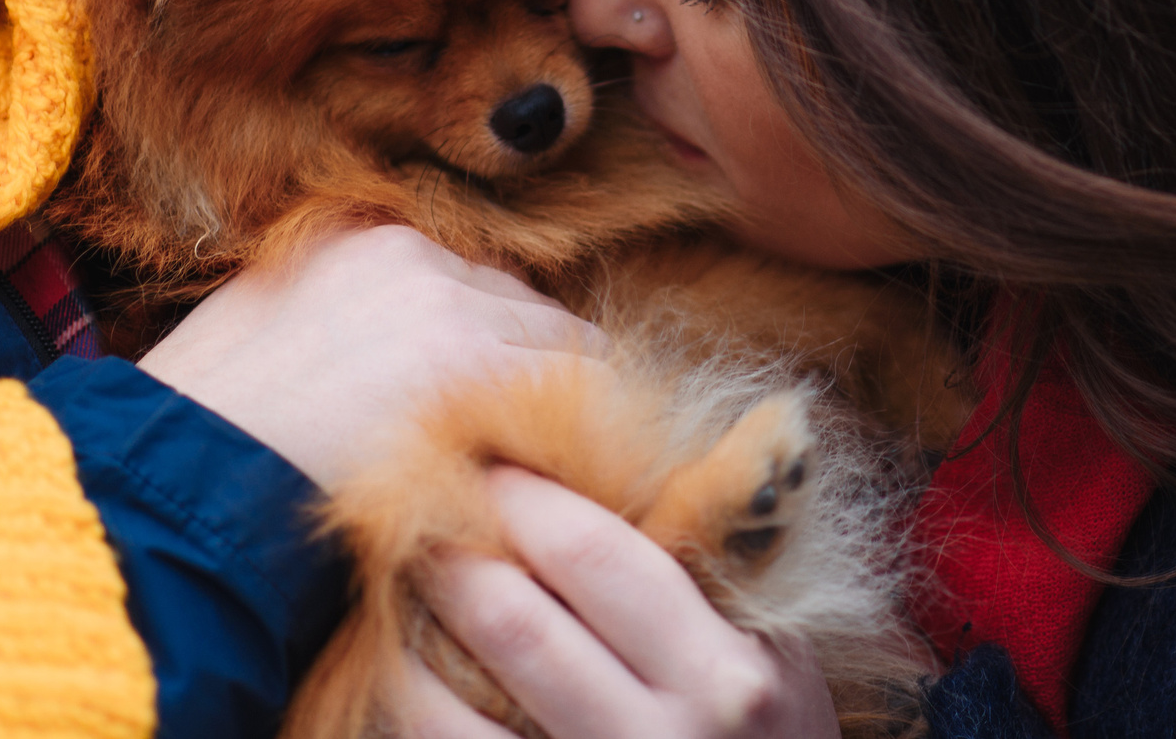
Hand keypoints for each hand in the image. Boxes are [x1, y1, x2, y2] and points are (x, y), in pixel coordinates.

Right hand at [139, 226, 603, 491]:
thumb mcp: (266, 335)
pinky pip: (581, 389)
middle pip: (526, 307)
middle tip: (518, 448)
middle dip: (527, 373)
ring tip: (542, 471)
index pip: (473, 283)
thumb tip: (403, 358)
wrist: (171, 485)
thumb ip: (346, 321)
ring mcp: (450, 304)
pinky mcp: (476, 365)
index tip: (484, 404)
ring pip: (564, 344)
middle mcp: (415, 256)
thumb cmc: (203, 439)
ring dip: (557, 405)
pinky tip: (564, 481)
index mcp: (361, 242)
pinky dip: (581, 434)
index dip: (486, 349)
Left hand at [398, 467, 841, 738]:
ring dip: (410, 643)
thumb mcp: (780, 656)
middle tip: (416, 515)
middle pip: (516, 626)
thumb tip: (603, 476)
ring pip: (455, 716)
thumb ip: (707, 577)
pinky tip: (400, 679)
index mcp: (724, 674)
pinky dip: (414, 716)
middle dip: (452, 557)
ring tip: (395, 593)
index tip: (486, 463)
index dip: (524, 499)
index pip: (596, 557)